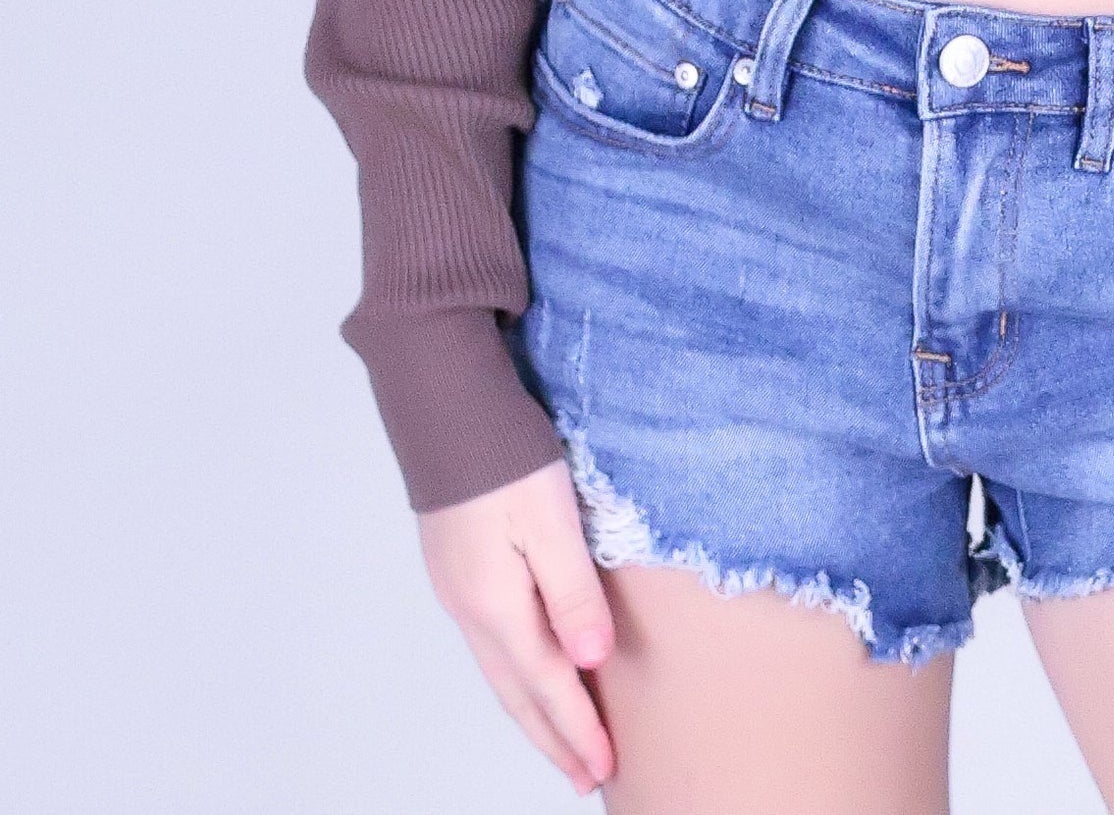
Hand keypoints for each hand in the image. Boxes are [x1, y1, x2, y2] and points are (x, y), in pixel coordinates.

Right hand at [418, 458, 617, 795]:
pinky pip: (491, 644)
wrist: (443, 402)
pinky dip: (515, 675)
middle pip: (517, 692)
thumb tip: (591, 661)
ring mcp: (458, 589)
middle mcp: (471, 608)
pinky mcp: (458, 567)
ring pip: (500, 671)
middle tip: (583, 777)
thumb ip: (572, 592)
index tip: (604, 767)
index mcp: (496, 604)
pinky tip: (528, 673)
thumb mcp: (551, 519)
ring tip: (559, 741)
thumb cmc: (502, 454)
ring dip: (532, 712)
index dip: (577, 728)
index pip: (547, 684)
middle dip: (552, 737)